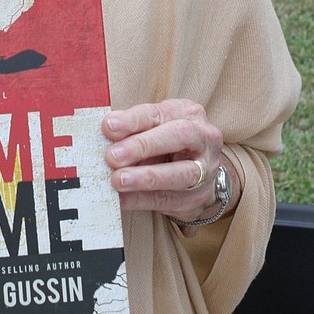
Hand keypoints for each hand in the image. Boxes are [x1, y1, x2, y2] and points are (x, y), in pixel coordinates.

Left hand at [103, 99, 224, 225]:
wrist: (200, 170)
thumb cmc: (168, 141)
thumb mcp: (154, 125)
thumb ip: (133, 126)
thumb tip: (107, 129)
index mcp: (188, 113)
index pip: (158, 113)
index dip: (132, 120)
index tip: (108, 127)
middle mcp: (203, 139)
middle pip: (178, 136)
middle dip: (143, 146)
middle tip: (112, 156)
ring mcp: (205, 170)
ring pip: (179, 174)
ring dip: (145, 177)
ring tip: (118, 180)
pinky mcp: (197, 198)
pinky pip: (167, 200)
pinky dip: (140, 199)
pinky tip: (120, 199)